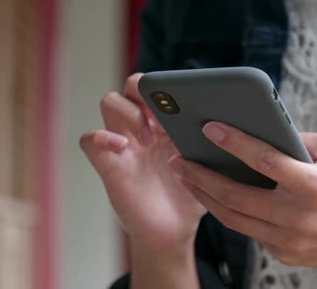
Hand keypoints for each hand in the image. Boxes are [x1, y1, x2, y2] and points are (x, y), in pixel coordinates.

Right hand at [80, 74, 205, 252]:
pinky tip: (123, 148)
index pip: (158, 84)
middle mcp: (142, 127)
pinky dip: (101, 137)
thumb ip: (213, 143)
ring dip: (129, 112)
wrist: (174, 232)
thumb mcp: (209, 165)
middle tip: (163, 118)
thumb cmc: (192, 196)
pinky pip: (89, 140)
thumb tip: (227, 120)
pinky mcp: (108, 165)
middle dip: (145, 92)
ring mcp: (123, 144)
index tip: (182, 102)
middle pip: (132, 85)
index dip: (165, 86)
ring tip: (149, 138)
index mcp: (166, 122)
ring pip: (109, 102)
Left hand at [168, 121, 316, 268]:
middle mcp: (300, 217)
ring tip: (186, 177)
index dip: (233, 142)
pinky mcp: (286, 255)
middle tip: (178, 160)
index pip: (264, 161)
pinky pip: (250, 231)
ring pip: (234, 219)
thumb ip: (297, 140)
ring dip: (205, 196)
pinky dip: (231, 212)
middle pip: (235, 196)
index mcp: (316, 186)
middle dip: (200, 176)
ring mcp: (291, 241)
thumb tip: (257, 129)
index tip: (208, 127)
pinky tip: (215, 195)